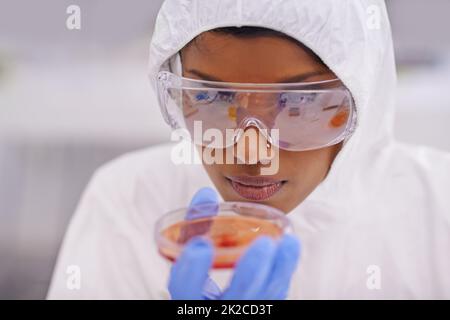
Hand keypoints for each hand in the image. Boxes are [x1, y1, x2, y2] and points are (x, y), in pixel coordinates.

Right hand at [168, 188, 300, 299]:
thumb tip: (206, 194)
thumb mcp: (187, 254)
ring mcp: (240, 312)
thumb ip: (194, 225)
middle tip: (264, 243)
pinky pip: (275, 294)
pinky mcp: (260, 306)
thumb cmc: (196, 275)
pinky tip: (288, 249)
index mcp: (188, 298)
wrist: (209, 303)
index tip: (200, 245)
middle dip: (251, 270)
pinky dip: (282, 271)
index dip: (192, 270)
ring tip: (289, 241)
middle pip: (237, 297)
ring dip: (279, 269)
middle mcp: (215, 310)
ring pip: (265, 298)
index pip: (185, 290)